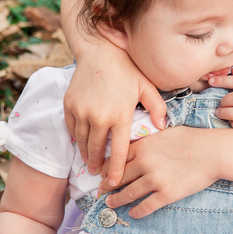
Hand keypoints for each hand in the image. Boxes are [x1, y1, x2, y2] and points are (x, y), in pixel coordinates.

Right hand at [62, 50, 166, 186]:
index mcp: (120, 115)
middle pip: (97, 150)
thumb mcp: (146, 86)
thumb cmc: (126, 69)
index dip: (117, 170)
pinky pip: (72, 128)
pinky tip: (82, 142)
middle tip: (100, 175)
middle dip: (98, 165)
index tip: (114, 182)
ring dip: (86, 155)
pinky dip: (76, 138)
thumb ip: (157, 108)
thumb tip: (163, 127)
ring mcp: (81, 112)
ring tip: (90, 163)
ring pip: (82, 142)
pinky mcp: (69, 106)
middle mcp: (99, 117)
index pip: (119, 151)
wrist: (99, 51)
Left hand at [100, 126, 220, 217]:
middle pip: (118, 178)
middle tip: (101, 191)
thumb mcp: (164, 134)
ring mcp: (155, 180)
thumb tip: (135, 148)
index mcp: (143, 147)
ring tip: (110, 204)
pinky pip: (146, 207)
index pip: (117, 159)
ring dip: (116, 200)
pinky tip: (133, 214)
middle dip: (107, 186)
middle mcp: (145, 163)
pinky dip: (137, 212)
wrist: (213, 152)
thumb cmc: (192, 139)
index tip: (102, 174)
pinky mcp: (166, 194)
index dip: (107, 169)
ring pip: (128, 194)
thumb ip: (147, 142)